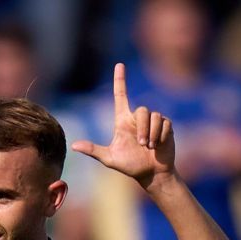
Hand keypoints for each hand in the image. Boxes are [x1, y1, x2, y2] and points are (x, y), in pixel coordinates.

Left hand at [71, 63, 175, 188]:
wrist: (152, 174)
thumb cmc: (130, 166)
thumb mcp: (110, 159)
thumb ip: (93, 150)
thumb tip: (74, 146)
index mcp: (123, 121)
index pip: (121, 95)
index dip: (120, 80)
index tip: (119, 65)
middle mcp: (137, 118)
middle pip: (142, 110)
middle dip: (142, 128)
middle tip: (143, 144)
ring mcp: (153, 121)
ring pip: (154, 116)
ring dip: (151, 133)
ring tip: (150, 147)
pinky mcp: (166, 126)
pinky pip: (164, 123)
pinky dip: (161, 135)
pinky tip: (159, 145)